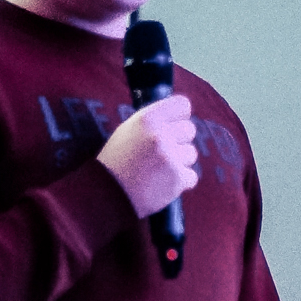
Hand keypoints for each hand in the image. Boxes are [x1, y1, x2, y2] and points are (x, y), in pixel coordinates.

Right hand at [98, 95, 199, 218]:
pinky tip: (161, 183)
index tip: (173, 125)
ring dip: (179, 162)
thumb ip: (154, 120)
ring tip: (157, 170)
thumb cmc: (117, 162)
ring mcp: (170, 157)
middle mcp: (160, 135)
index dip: (180, 116)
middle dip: (179, 141)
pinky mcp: (177, 179)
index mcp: (148, 119)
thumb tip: (179, 115)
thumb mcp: (128, 130)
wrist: (108, 195)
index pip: (183, 105)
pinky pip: (191, 176)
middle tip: (160, 153)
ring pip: (191, 154)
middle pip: (190, 130)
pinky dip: (180, 182)